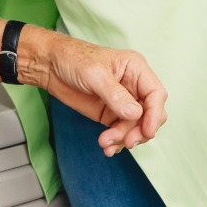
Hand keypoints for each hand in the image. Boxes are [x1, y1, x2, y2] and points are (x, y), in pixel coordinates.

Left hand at [21, 31, 166, 156]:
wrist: (50, 65)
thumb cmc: (73, 59)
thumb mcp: (95, 74)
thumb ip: (115, 95)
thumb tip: (135, 114)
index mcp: (136, 69)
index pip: (156, 94)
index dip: (154, 114)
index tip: (146, 132)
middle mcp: (134, 86)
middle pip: (150, 114)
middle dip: (140, 131)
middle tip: (126, 142)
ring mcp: (123, 102)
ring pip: (136, 127)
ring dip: (124, 138)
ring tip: (105, 143)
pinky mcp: (111, 114)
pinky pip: (122, 132)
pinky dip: (117, 141)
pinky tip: (107, 147)